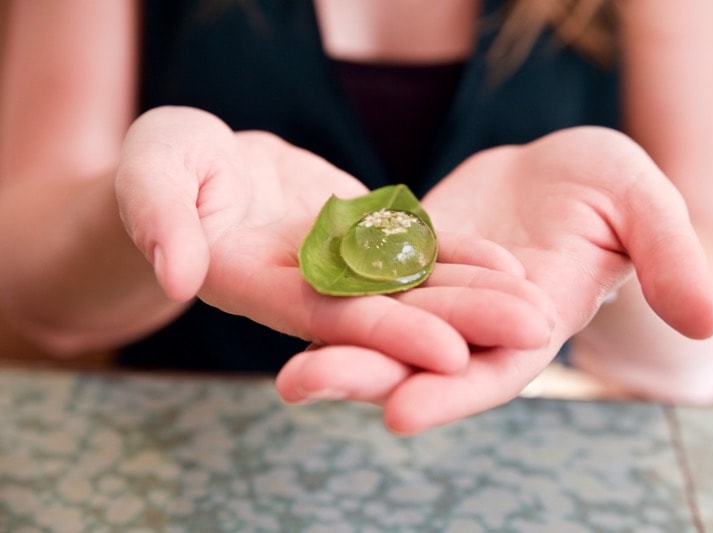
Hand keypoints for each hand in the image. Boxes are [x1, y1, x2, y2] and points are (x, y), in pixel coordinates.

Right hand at [116, 106, 552, 373]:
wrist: (197, 161)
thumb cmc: (163, 163)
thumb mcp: (151, 174)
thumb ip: (161, 219)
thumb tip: (177, 275)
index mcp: (253, 283)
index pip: (326, 317)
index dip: (387, 333)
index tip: (450, 355)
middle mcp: (304, 286)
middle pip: (388, 311)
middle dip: (459, 323)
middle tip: (532, 330)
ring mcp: (337, 263)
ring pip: (410, 286)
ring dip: (475, 297)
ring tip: (539, 307)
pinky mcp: (358, 236)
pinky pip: (412, 250)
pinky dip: (458, 257)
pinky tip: (508, 266)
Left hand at [276, 126, 712, 432]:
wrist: (557, 171)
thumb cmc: (608, 190)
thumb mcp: (644, 208)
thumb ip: (669, 257)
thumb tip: (707, 321)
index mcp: (533, 323)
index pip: (492, 369)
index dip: (452, 392)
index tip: (401, 414)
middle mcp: (475, 324)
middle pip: (420, 358)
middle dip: (365, 375)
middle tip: (300, 387)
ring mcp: (437, 294)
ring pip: (384, 325)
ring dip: (334, 343)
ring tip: (284, 368)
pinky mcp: (408, 260)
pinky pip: (367, 276)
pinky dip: (334, 290)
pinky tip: (288, 294)